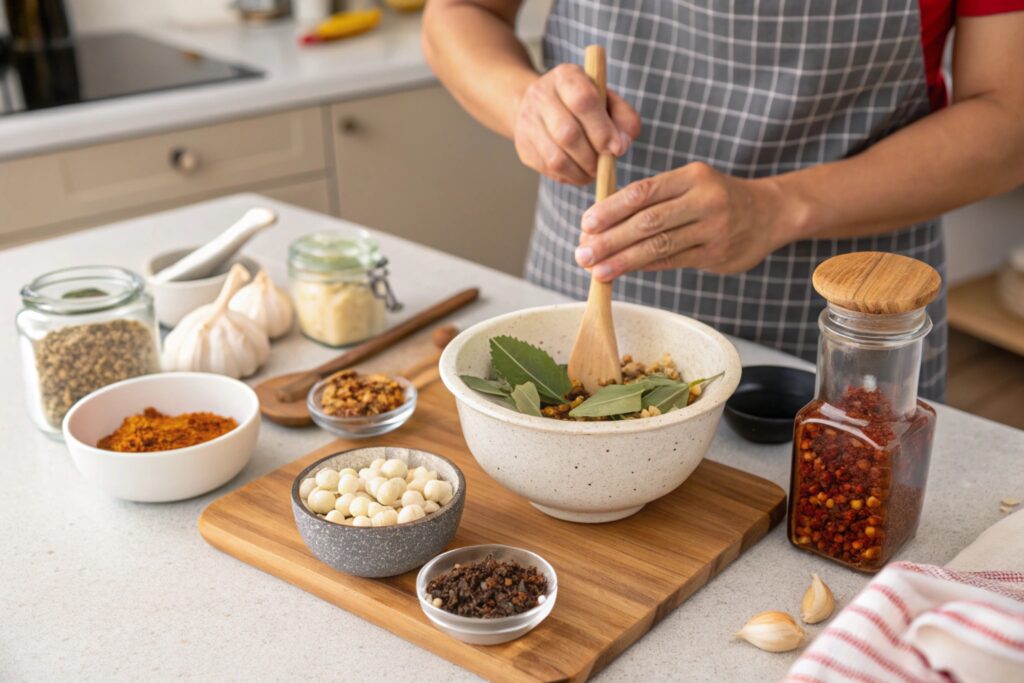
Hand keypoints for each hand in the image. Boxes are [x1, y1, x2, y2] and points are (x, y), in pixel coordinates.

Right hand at [513, 64, 641, 184]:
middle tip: (605, 164)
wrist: (542, 106)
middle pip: (567, 133)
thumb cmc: (584, 105)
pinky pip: (548, 170)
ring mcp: (528, 122)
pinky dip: (570, 177)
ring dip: (581, 171)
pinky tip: (579, 171)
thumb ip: (624, 119)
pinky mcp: (523, 146)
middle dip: (592, 156)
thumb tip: (620, 145)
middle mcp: (541, 95)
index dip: (602, 129)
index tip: (617, 148)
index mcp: (566, 76)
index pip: (583, 101)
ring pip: (556, 158)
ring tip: (593, 171)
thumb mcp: (609, 101)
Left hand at [574, 162, 791, 278]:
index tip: (586, 224)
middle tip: (582, 252)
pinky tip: (622, 271)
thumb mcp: (690, 183)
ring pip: (659, 246)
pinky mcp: (717, 255)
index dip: (611, 209)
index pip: (644, 192)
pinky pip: (672, 262)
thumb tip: (600, 222)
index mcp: (692, 176)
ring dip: (622, 260)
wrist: (771, 212)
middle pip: (648, 222)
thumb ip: (653, 199)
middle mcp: (705, 200)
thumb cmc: (716, 197)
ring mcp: (713, 229)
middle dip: (610, 239)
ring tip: (596, 270)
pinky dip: (644, 266)